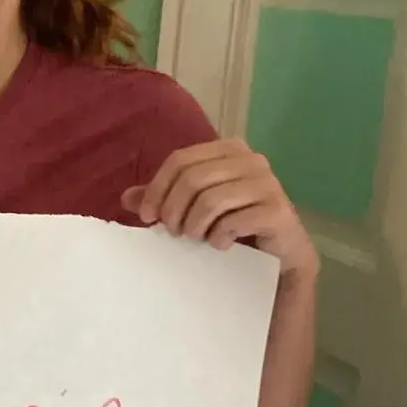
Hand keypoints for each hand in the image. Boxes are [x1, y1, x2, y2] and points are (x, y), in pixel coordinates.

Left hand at [121, 138, 318, 278]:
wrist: (279, 256)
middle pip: (193, 178)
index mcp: (229, 150)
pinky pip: (233, 221)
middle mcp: (251, 160)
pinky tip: (220, 245)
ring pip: (211, 199)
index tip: (146, 216)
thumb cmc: (234, 227)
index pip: (180, 159)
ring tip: (195, 238)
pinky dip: (218, 237)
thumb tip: (127, 198)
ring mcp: (267, 184)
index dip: (157, 188)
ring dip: (194, 226)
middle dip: (173, 210)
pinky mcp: (277, 211)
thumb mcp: (193, 210)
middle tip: (171, 232)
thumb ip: (164, 199)